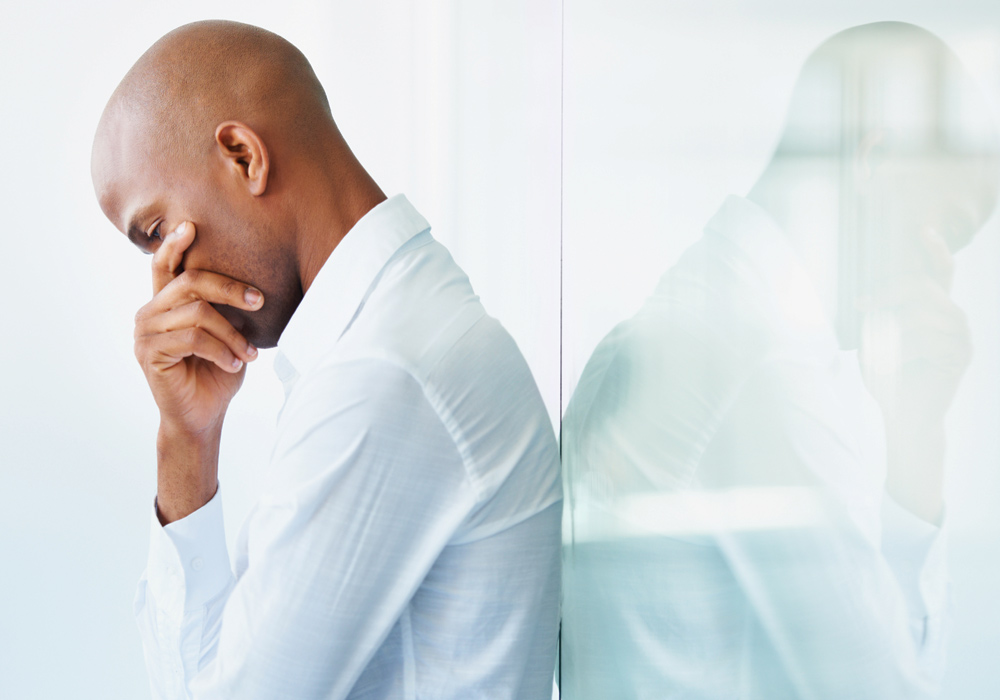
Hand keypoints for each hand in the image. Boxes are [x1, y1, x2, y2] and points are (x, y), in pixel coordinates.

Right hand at [133, 221, 262, 436]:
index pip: (164, 265)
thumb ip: (226, 308)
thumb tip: (256, 286)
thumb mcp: (227, 334)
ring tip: (250, 354)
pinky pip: (193, 339)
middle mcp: (150, 313)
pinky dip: (221, 350)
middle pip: (190, 282)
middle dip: (230, 288)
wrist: (203, 415)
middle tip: (259, 301)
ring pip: (197, 313)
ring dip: (231, 333)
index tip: (192, 226)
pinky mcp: (150, 353)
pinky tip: (235, 364)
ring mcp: (146, 332)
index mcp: (166, 303)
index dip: (175, 244)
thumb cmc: (217, 372)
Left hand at [858, 226, 969, 424]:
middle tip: (863, 305)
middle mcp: (952, 317)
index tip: (923, 230)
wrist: (902, 415)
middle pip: (923, 287)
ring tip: (881, 351)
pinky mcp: (961, 355)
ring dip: (891, 331)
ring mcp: (961, 335)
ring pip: (920, 315)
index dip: (935, 250)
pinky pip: (926, 340)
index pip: (941, 271)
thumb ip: (878, 316)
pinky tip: (896, 367)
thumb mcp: (875, 339)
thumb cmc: (887, 376)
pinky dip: (902, 352)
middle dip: (889, 293)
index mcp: (934, 308)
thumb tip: (864, 297)